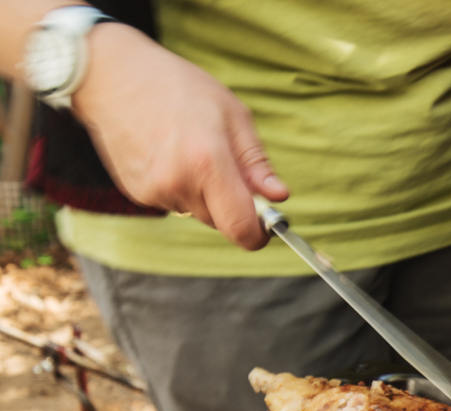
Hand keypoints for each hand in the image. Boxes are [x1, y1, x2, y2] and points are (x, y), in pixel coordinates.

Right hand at [72, 23, 287, 248]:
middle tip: (226, 164)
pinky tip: (169, 154)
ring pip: (199, 212)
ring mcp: (153, 191)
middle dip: (233, 203)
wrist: (112, 76)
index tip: (267, 222)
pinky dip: (182, 187)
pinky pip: (175, 203)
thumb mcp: (232, 115)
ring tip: (190, 149)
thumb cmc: (179, 88)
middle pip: (222, 221)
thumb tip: (278, 196)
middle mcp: (177, 183)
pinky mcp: (137, 193)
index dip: (259, 233)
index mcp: (207, 162)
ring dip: (206, 194)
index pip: (240, 227)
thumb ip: (256, 162)